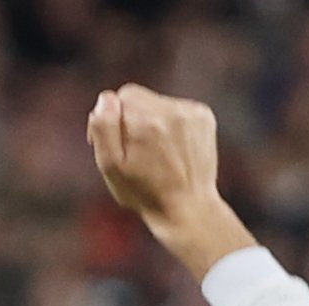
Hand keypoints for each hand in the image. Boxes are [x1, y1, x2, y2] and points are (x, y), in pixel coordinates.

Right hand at [88, 85, 254, 275]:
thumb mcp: (111, 166)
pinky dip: (170, 124)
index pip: (121, 96)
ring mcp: (191, 112)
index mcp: (145, 121)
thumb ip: (104, 128)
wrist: (187, 207)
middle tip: (133, 150)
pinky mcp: (204, 116)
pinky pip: (177, 108)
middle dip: (130, 119)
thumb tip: (105, 99)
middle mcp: (171, 110)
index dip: (111, 118)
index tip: (114, 144)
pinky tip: (171, 149)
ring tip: (155, 152)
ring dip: (151, 121)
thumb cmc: (143, 192)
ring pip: (158, 102)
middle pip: (139, 97)